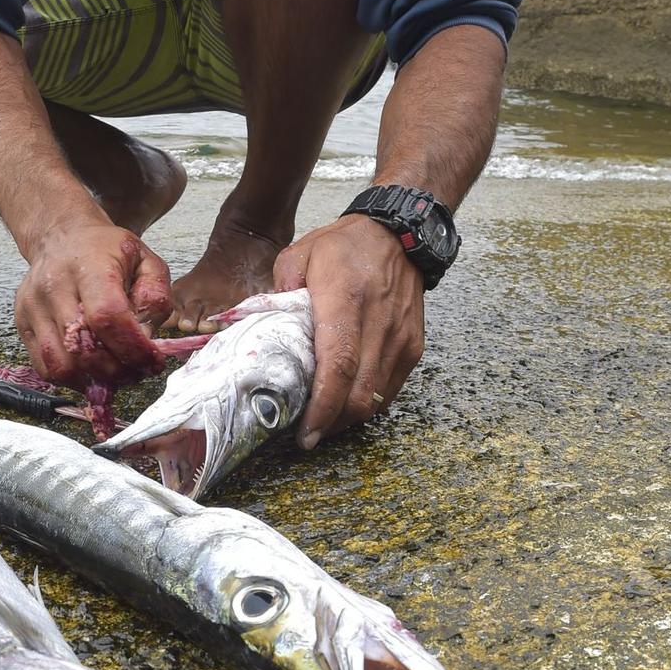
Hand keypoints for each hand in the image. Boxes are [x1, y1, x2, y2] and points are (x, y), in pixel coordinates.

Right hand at [14, 220, 172, 386]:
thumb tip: (146, 339)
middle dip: (118, 371)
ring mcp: (33, 307)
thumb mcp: (145, 261)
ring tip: (115, 373)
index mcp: (88, 265)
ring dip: (93, 380)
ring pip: (61, 365)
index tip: (152, 361)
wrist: (62, 237)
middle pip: (83, 348)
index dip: (132, 348)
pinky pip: (45, 367)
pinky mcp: (22, 323)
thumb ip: (155, 298)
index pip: (106, 317)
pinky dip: (72, 379)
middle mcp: (54, 286)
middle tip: (137, 371)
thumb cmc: (106, 250)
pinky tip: (91, 371)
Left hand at [274, 215, 424, 446]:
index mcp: (345, 300)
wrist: (400, 236)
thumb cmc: (344, 246)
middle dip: (330, 424)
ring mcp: (400, 339)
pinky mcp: (413, 347)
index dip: (322, 407)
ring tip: (321, 421)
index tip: (305, 434)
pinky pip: (388, 390)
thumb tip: (257, 330)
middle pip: (358, 394)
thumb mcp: (299, 254)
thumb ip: (276, 294)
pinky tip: (344, 404)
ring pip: (374, 399)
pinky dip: (365, 404)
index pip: (338, 366)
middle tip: (305, 434)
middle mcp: (378, 324)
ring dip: (347, 419)